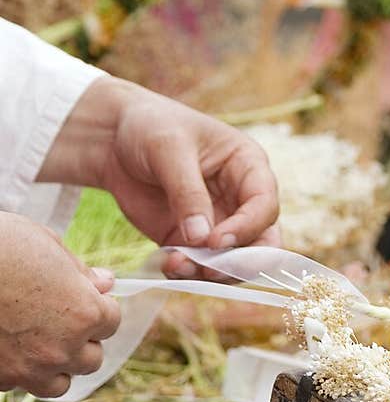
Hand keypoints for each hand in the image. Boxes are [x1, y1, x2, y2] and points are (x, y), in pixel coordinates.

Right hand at [0, 214, 119, 397]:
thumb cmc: (2, 245)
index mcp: (84, 313)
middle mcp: (63, 348)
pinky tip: (7, 346)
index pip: (112, 322)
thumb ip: (80, 271)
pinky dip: (16, 369)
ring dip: (55, 366)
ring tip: (39, 343)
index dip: (99, 308)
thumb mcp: (47, 244)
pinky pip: (18, 383)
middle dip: (81, 340)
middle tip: (61, 320)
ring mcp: (29, 368)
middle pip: (91, 359)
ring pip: (59, 383)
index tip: (85, 299)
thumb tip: (105, 282)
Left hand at [39, 78, 279, 277]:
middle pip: (263, 242)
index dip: (247, 227)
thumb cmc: (150, 127)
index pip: (265, 205)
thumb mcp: (169, 149)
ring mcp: (219, 223)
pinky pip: (201, 266)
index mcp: (249, 166)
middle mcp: (241, 199)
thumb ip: (187, 193)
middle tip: (211, 269)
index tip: (216, 240)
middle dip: (241, 262)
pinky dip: (189, 273)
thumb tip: (202, 237)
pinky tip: (169, 264)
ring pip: (234, 262)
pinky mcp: (192, 240)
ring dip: (211, 272)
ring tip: (177, 264)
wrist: (113, 140)